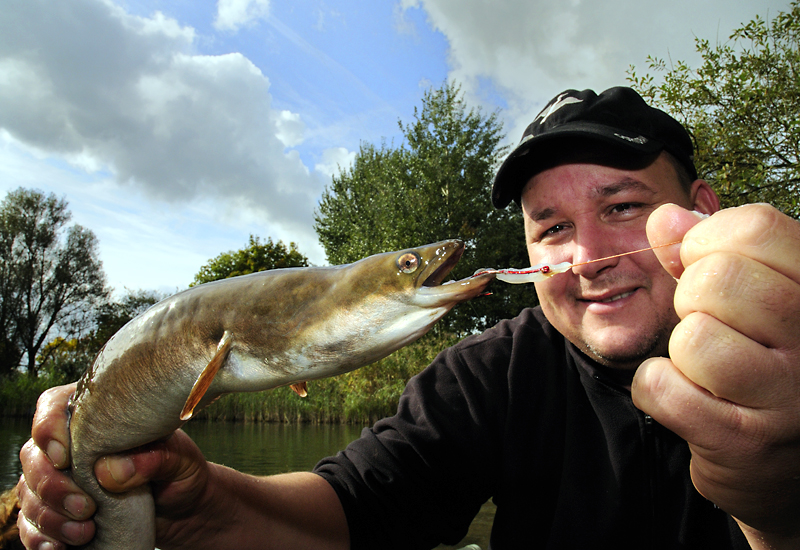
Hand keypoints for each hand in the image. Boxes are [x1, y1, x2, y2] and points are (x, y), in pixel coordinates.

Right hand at [16, 383, 211, 549]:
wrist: (184, 507)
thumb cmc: (180, 470)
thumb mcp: (180, 458)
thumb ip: (154, 457)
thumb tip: (112, 469)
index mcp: (96, 416)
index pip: (53, 407)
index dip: (49, 429)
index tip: (64, 457)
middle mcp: (71, 444)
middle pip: (33, 455)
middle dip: (51, 485)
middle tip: (85, 507)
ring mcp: (60, 478)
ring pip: (30, 492)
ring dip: (49, 516)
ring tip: (84, 532)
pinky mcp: (57, 511)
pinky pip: (30, 524)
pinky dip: (40, 537)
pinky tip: (58, 547)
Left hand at [633, 203, 799, 547]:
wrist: (780, 464)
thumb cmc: (759, 363)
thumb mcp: (745, 297)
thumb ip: (704, 253)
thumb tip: (666, 219)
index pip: (758, 228)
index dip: (706, 241)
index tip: (702, 265)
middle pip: (717, 280)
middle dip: (691, 299)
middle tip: (711, 327)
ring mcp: (790, 395)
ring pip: (694, 336)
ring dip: (679, 351)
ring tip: (706, 369)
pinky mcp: (747, 442)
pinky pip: (662, 387)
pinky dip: (657, 390)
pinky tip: (690, 401)